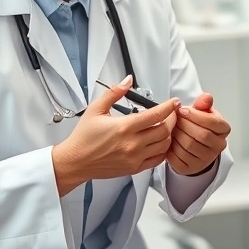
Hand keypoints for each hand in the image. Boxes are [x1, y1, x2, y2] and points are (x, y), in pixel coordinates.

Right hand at [51, 75, 179, 195]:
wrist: (75, 162)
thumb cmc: (83, 138)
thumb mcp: (96, 109)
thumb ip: (114, 93)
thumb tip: (128, 80)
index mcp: (124, 127)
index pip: (156, 115)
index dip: (168, 107)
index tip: (173, 102)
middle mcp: (132, 144)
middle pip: (164, 130)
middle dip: (172, 119)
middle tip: (172, 114)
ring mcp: (135, 158)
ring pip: (164, 145)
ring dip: (169, 135)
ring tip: (166, 127)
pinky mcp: (134, 168)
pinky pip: (157, 160)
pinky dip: (163, 150)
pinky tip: (160, 143)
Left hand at [167, 93, 230, 175]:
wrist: (196, 146)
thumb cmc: (199, 126)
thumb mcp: (203, 112)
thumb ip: (203, 104)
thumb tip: (206, 97)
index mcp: (223, 130)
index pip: (213, 123)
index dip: (196, 115)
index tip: (183, 110)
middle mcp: (218, 146)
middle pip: (201, 135)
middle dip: (185, 124)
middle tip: (175, 118)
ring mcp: (206, 159)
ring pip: (189, 146)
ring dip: (177, 135)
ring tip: (172, 128)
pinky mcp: (192, 168)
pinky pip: (179, 158)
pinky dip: (171, 148)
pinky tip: (170, 140)